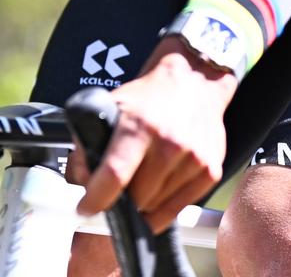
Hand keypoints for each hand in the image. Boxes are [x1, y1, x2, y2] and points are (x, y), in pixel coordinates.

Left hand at [69, 39, 238, 233]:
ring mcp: (192, 159)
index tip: (85, 209)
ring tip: (136, 184)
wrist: (194, 81)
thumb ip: (90, 140)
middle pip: (135, 197)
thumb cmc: (150, 96)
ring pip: (155, 206)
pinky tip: (154, 192)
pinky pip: (178, 207)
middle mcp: (169, 143)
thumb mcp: (112, 106)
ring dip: (140, 205)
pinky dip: (162, 208)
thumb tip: (80, 177)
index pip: (114, 173)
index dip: (96, 198)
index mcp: (139, 125)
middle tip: (113, 192)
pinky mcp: (210, 171)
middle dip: (118, 200)